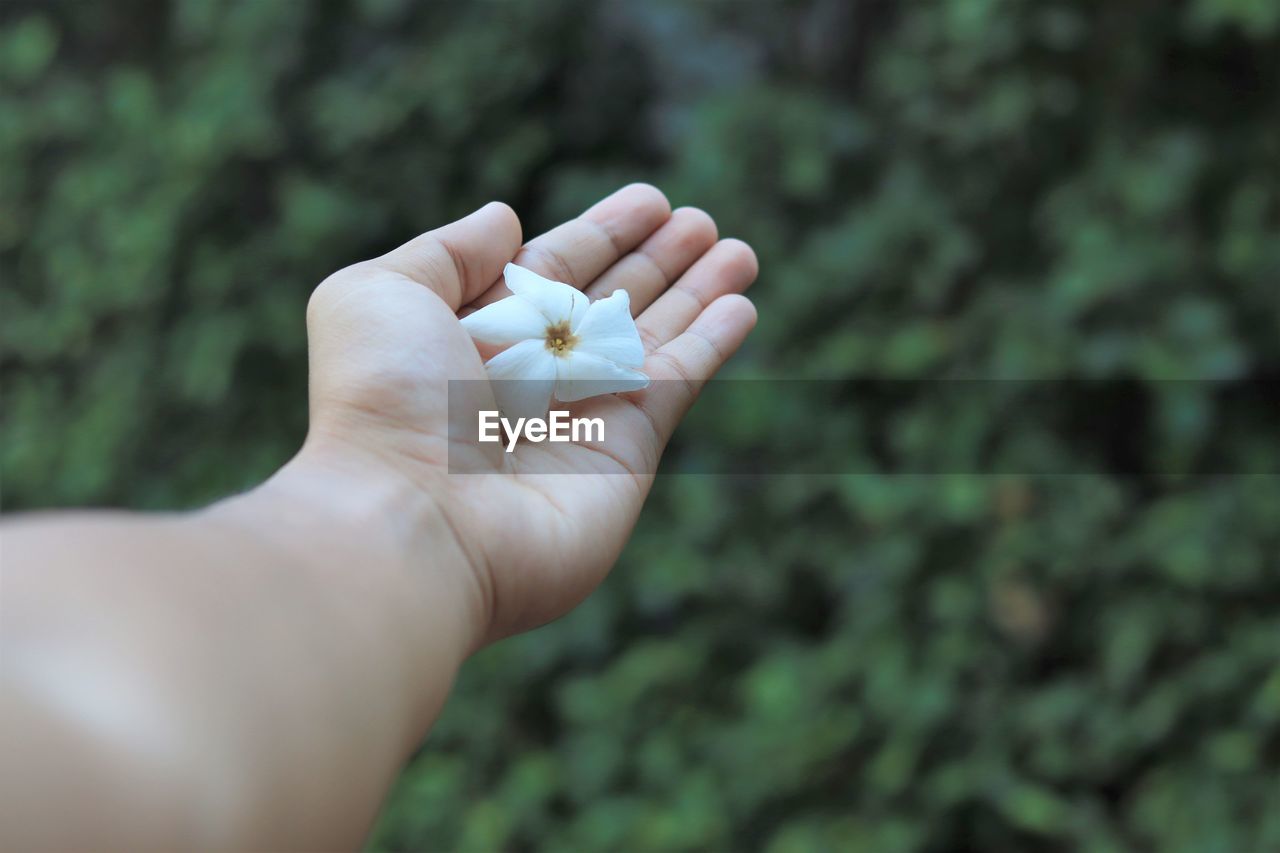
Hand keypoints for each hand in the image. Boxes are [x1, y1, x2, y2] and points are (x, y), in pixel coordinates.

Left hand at [299, 185, 757, 646]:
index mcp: (471, 338)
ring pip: (652, 340)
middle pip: (608, 304)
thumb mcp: (381, 294)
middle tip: (701, 222)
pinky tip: (741, 304)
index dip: (602, 234)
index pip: (552, 272)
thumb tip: (506, 219)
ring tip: (739, 249)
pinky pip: (676, 384)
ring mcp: (581, 418)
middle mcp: (530, 378)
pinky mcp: (625, 454)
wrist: (411, 519)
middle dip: (656, 261)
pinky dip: (712, 344)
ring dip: (697, 293)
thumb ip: (447, 251)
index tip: (649, 201)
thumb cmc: (383, 403)